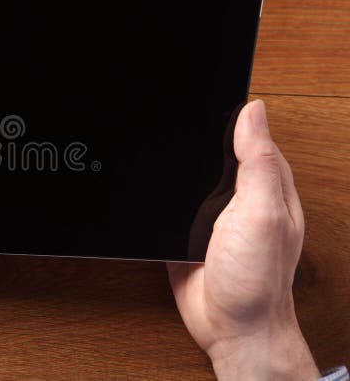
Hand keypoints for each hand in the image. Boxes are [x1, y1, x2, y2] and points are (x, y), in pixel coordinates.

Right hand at [167, 100, 319, 380]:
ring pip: (190, 172)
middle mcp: (240, 194)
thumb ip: (258, 164)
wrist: (229, 326)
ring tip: (151, 138)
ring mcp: (212, 211)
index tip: (203, 87)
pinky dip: (159, 192)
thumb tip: (253, 111)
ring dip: (174, 162)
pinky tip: (147, 185)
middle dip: (194, 132)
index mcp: (266, 183)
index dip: (229, 110)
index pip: (249, 132)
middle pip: (215, 148)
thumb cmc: (257, 279)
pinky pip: (170, 201)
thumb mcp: (262, 214)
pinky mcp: (185, 228)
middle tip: (166, 106)